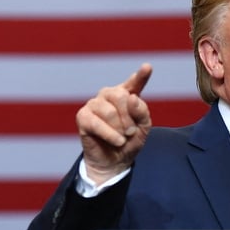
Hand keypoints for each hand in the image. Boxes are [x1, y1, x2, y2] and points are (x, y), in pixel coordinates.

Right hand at [76, 63, 152, 184]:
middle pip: (120, 96)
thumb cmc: (128, 142)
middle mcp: (108, 95)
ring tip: (122, 139)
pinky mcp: (82, 116)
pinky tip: (116, 141)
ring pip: (109, 111)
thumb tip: (131, 98)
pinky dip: (109, 135)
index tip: (147, 67)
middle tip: (131, 133)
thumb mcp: (143, 128)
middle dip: (129, 118)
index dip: (141, 75)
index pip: (134, 82)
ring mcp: (94, 104)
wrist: (114, 162)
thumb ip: (141, 111)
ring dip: (119, 129)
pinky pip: (96, 123)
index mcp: (126, 94)